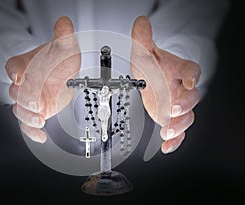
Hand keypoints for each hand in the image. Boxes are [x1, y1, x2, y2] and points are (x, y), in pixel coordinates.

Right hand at [5, 16, 80, 142]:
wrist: (62, 72)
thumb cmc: (58, 59)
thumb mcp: (64, 46)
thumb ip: (63, 36)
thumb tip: (64, 23)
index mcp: (24, 65)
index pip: (14, 66)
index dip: (15, 71)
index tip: (20, 75)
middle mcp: (23, 84)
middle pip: (17, 92)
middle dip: (26, 99)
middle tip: (37, 103)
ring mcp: (29, 100)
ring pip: (20, 110)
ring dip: (28, 116)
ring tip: (40, 119)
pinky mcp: (37, 112)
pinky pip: (28, 125)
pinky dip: (33, 132)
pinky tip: (41, 136)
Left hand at [131, 16, 200, 153]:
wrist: (149, 80)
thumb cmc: (151, 67)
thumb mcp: (143, 53)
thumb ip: (143, 39)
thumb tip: (140, 22)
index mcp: (179, 71)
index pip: (191, 70)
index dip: (191, 74)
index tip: (188, 78)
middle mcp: (182, 89)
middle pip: (192, 97)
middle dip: (184, 104)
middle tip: (173, 108)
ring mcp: (177, 106)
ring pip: (187, 117)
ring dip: (179, 125)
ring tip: (167, 130)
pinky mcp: (171, 119)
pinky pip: (178, 132)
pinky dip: (174, 140)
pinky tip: (166, 146)